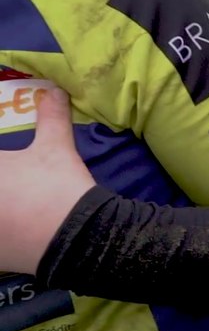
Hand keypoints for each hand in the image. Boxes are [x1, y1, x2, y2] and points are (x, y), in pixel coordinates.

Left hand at [0, 88, 96, 274]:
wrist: (78, 239)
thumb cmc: (59, 188)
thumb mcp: (57, 149)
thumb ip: (51, 118)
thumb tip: (54, 91)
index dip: (3, 162)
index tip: (10, 166)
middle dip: (3, 180)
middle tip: (11, 183)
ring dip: (2, 208)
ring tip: (13, 207)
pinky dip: (5, 236)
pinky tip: (14, 230)